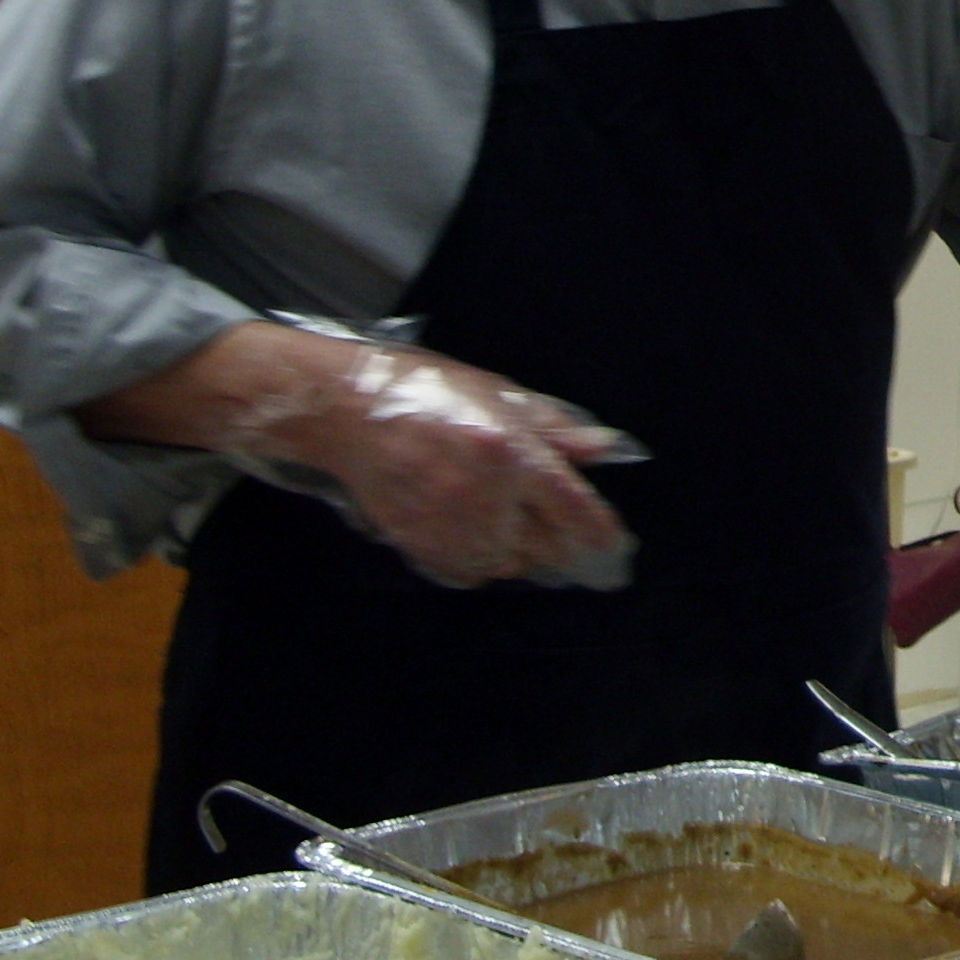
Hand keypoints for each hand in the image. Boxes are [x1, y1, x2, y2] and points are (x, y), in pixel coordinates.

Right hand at [83, 322, 637, 588]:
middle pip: (545, 543)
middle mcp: (484, 495)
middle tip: (572, 539)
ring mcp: (449, 525)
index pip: (571, 505)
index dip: (599, 529)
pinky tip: (479, 533)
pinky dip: (484, 560)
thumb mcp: (496, 393)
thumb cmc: (424, 390)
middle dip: (564, 544)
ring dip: (522, 551)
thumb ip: (553, 427)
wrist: (344, 412)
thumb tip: (604, 449)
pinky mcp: (420, 545)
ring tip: (517, 526)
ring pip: (509, 563)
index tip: (615, 543)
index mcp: (509, 450)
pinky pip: (470, 569)